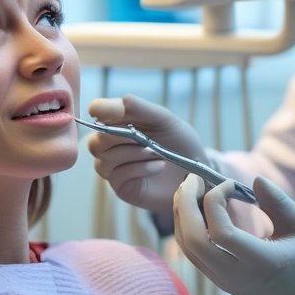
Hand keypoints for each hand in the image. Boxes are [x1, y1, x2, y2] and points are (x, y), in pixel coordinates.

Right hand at [86, 94, 209, 215]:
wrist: (198, 172)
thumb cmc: (180, 142)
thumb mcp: (162, 119)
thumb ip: (134, 107)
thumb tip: (97, 106)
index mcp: (119, 122)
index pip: (96, 112)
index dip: (102, 110)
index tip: (119, 111)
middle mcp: (111, 145)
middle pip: (96, 141)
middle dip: (120, 137)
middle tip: (145, 138)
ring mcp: (114, 168)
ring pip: (105, 159)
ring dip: (133, 153)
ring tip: (157, 153)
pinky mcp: (122, 187)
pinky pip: (117, 176)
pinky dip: (139, 168)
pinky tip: (158, 166)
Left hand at [173, 173, 294, 294]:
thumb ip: (278, 202)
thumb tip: (256, 180)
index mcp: (262, 263)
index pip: (221, 233)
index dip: (216, 200)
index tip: (230, 183)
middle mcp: (237, 277)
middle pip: (193, 241)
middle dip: (185, 205)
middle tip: (192, 178)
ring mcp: (226, 282)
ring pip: (187, 248)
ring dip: (182, 215)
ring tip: (190, 188)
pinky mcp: (220, 281)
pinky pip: (192, 254)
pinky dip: (187, 227)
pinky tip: (195, 207)